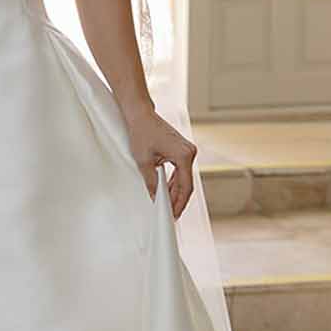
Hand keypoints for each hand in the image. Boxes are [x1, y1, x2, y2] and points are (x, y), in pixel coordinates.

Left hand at [123, 102, 198, 217]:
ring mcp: (187, 150)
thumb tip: (155, 198)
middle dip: (178, 199)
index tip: (173, 215)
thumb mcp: (143, 161)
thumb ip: (151, 182)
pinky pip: (181, 170)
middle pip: (186, 183)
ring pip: (184, 178)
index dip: (179, 203)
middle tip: (170, 214)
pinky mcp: (182, 149)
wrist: (141, 115)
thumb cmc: (141, 133)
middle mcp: (189, 152)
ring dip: (175, 191)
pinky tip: (167, 191)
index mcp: (183, 156)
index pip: (185, 186)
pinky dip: (174, 181)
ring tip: (167, 205)